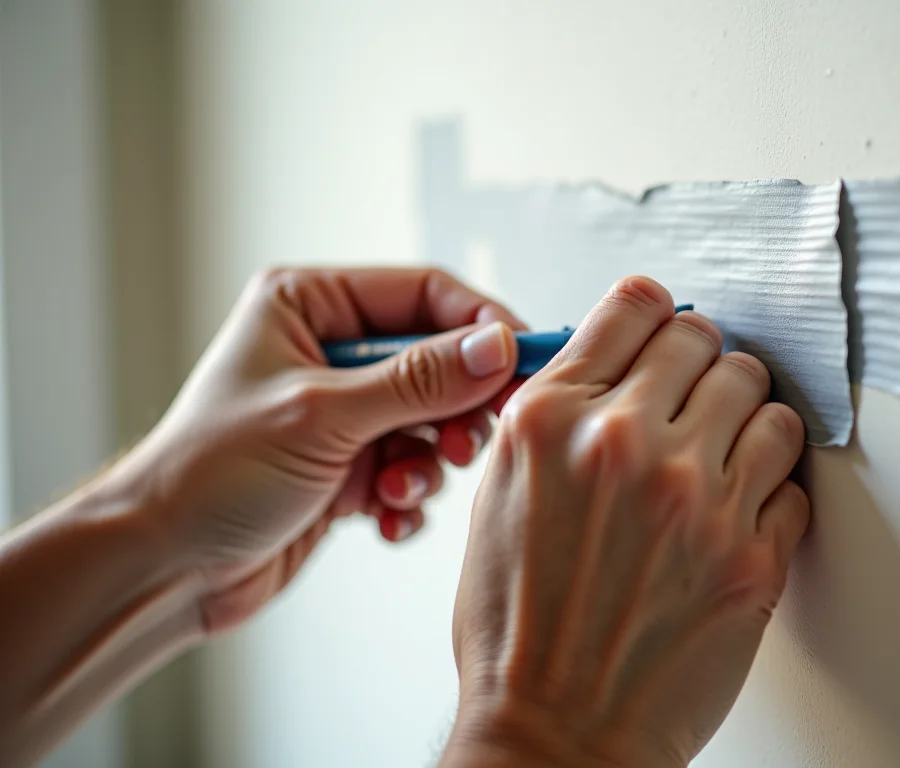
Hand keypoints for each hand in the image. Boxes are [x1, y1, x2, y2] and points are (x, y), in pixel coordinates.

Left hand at [110, 267, 524, 633]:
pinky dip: (409, 496)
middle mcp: (329, 351)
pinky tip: (384, 518)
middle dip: (459, 406)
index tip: (524, 361)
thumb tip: (496, 346)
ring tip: (405, 486)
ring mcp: (341, 411)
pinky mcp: (350, 465)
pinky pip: (412, 467)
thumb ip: (419, 380)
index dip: (481, 325)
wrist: (164, 568)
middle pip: (438, 359)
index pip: (424, 293)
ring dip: (430, 460)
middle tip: (472, 440)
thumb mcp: (324, 415)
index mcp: (309, 305)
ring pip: (431, 420)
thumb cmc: (209, 476)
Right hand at [445, 276, 810, 766]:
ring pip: (767, 401)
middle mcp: (625, 444)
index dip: (657, 315)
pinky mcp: (753, 555)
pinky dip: (772, 490)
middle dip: (705, 365)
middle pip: (709, 342)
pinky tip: (737, 512)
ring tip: (725, 454)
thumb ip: (555, 413)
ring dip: (749, 421)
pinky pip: (794, 479)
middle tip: (697, 399)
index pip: (637, 306)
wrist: (557, 730)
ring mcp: (696, 499)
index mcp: (552, 420)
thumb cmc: (519, 627)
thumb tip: (615, 359)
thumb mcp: (499, 494)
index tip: (668, 330)